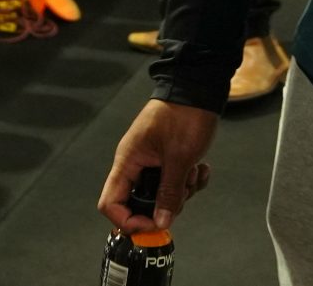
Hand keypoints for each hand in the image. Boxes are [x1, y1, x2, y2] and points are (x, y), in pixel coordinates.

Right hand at [99, 100, 217, 232]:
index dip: (129, 220)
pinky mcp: (167, 159)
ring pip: (160, 194)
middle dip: (164, 205)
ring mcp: (151, 162)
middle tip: (183, 193)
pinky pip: (174, 183)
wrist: (198, 88)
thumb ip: (169, 192)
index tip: (153, 224)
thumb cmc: (184, 116)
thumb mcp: (179, 157)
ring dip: (182, 191)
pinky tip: (202, 167)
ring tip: (196, 172)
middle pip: (139, 202)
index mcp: (128, 161)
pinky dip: (189, 180)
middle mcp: (135, 164)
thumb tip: (161, 223)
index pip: (110, 203)